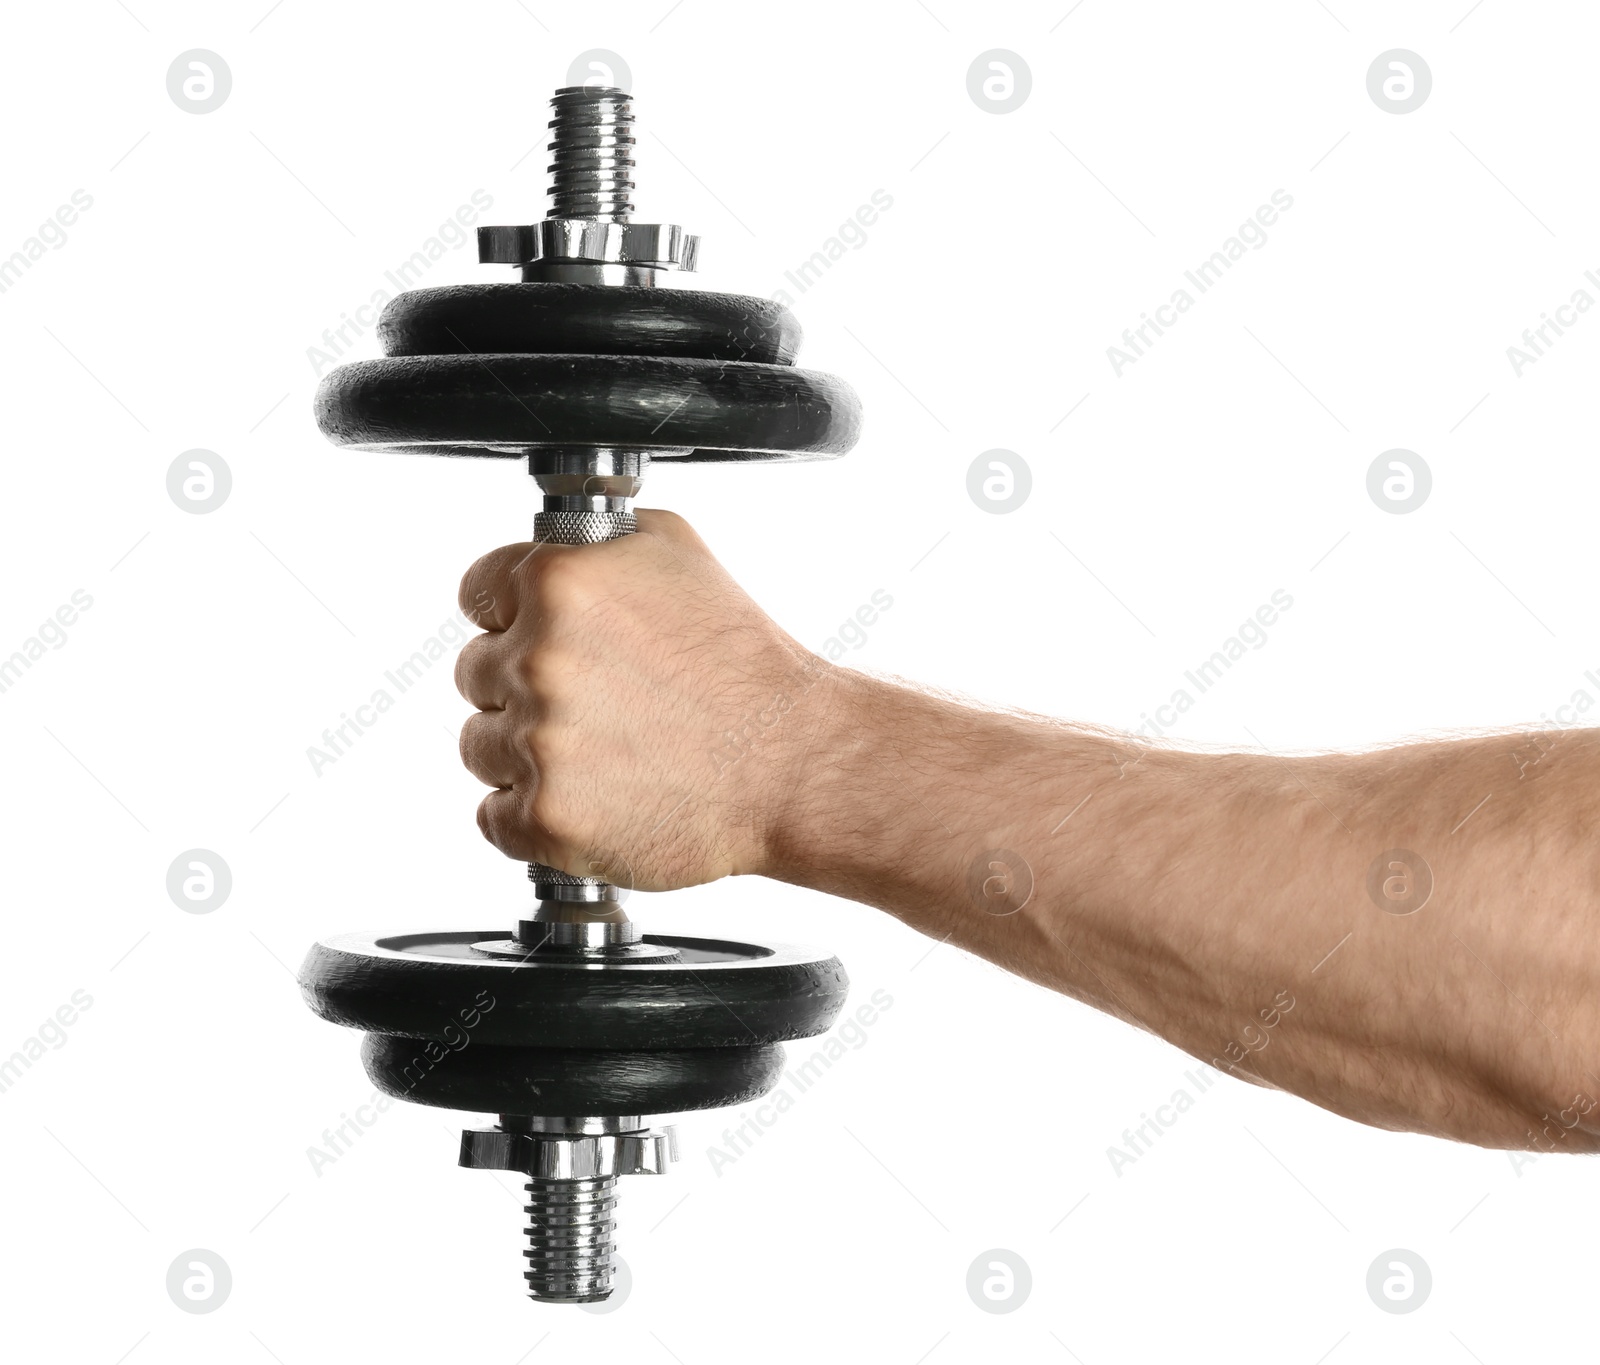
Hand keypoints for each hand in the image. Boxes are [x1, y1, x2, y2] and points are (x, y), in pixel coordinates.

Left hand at [455, 510, 829, 889]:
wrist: (795, 765)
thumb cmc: (747, 667)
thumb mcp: (677, 551)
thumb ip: (591, 544)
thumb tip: (546, 547)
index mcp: (560, 584)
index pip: (478, 593)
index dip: (509, 616)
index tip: (537, 638)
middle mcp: (537, 659)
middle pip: (475, 673)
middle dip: (523, 687)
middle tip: (595, 704)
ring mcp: (537, 743)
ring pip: (480, 747)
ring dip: (525, 752)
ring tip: (603, 754)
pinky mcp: (544, 817)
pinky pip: (495, 816)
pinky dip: (535, 814)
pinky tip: (595, 797)